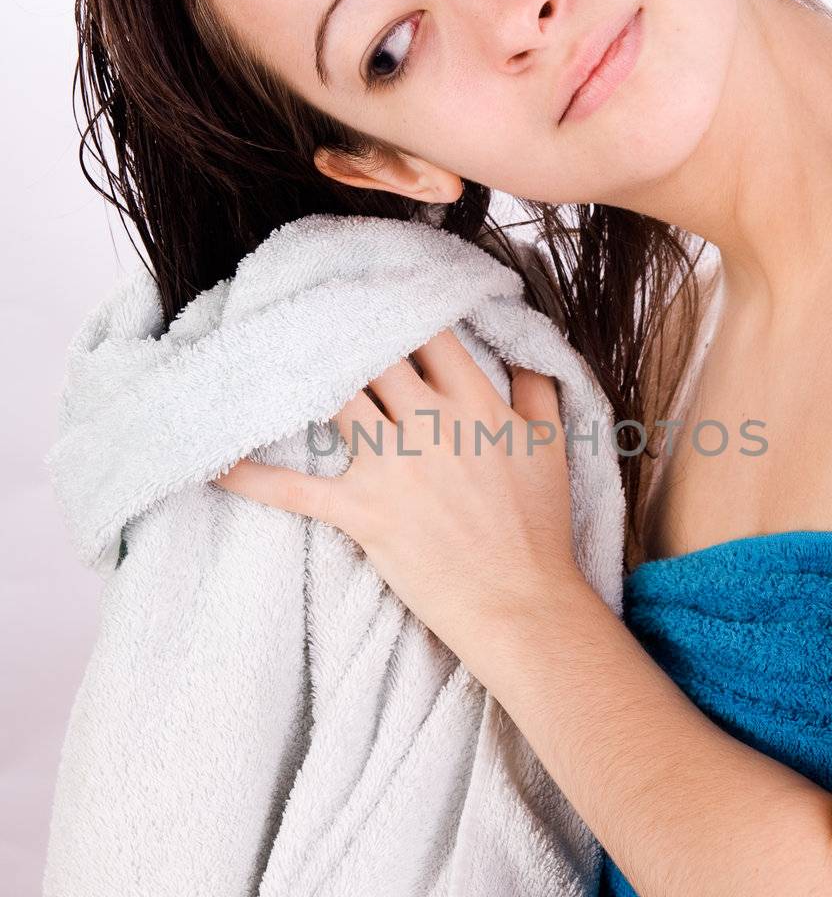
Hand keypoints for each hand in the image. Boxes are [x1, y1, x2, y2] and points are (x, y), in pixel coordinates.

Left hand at [210, 328, 580, 660]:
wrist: (521, 604)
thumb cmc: (538, 528)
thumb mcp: (552, 445)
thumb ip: (539, 387)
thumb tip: (528, 349)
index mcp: (476, 403)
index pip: (428, 334)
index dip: (399, 307)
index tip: (377, 293)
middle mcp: (430, 424)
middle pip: (374, 356)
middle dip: (345, 332)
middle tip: (313, 310)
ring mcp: (392, 468)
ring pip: (334, 400)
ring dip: (304, 377)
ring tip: (271, 352)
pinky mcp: (361, 512)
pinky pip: (294, 489)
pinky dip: (251, 476)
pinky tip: (213, 461)